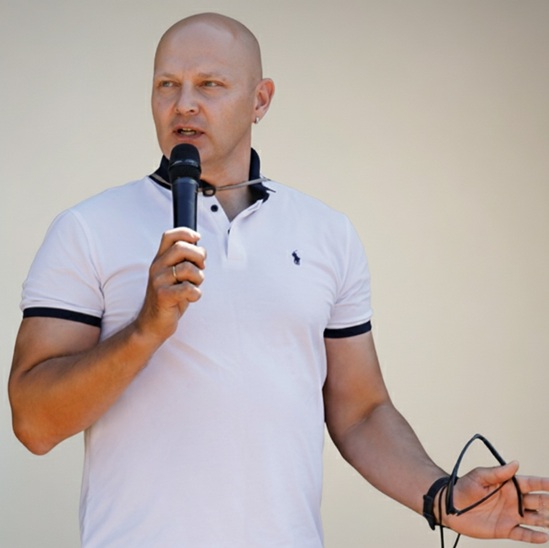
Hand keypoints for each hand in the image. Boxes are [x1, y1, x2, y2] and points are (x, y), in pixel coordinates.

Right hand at [135, 227, 205, 343]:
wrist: (152, 324)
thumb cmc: (169, 298)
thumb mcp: (175, 276)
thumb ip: (185, 261)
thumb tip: (201, 249)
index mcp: (160, 259)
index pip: (169, 236)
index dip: (186, 233)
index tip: (198, 238)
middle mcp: (157, 267)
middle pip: (182, 248)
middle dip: (199, 256)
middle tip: (201, 268)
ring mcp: (158, 281)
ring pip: (189, 269)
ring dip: (199, 278)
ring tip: (193, 286)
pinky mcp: (163, 296)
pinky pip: (188, 288)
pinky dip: (196, 294)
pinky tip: (191, 298)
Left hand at [444, 462, 548, 542]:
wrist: (450, 505)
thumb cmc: (464, 487)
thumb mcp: (479, 476)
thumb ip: (498, 472)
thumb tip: (516, 463)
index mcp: (508, 485)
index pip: (531, 484)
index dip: (544, 484)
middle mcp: (513, 500)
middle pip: (538, 502)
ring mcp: (511, 515)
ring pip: (535, 519)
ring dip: (546, 520)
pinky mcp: (505, 529)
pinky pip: (523, 534)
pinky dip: (534, 537)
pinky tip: (544, 537)